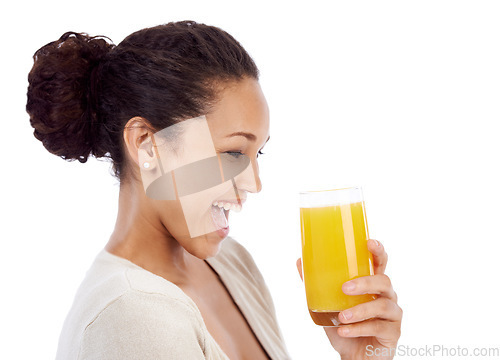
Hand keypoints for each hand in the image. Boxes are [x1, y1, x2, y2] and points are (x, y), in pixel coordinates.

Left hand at [296, 239, 401, 359]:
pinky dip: (359, 328)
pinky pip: (379, 327)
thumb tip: (300, 260)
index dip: (378, 251)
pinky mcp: (393, 332)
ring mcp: (392, 314)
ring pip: (382, 305)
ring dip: (360, 310)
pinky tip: (343, 330)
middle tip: (344, 288)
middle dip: (365, 282)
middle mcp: (386, 295)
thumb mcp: (326, 304)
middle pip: (383, 281)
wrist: (353, 357)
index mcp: (372, 284)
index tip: (369, 242)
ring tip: (341, 317)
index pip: (380, 263)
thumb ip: (316, 284)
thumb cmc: (343, 325)